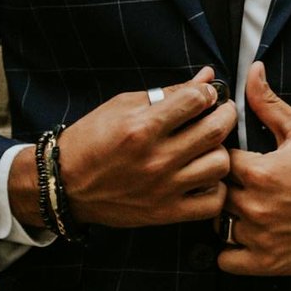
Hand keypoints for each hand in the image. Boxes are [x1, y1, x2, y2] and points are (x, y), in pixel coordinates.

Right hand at [12, 66, 236, 228]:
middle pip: (216, 130)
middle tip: (219, 114)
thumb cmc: (93, 140)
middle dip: (225, 115)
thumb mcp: (123, 105)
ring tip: (208, 148)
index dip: (207, 93)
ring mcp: (163, 188)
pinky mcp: (166, 212)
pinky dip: (215, 189)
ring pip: (220, 165)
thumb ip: (168, 92)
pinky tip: (203, 178)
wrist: (66, 184)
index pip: (197, 99)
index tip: (205, 96)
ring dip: (220, 152)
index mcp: (142, 126)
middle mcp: (155, 158)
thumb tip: (207, 77)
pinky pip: (213, 203)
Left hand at [218, 61, 290, 275]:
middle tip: (236, 184)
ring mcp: (260, 237)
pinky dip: (229, 252)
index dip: (223, 157)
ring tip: (241, 208)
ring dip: (224, 217)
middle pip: (214, 192)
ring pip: (217, 226)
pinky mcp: (267, 263)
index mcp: (260, 172)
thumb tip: (252, 71)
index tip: (234, 158)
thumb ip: (270, 103)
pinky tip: (242, 238)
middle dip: (222, 186)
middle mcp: (256, 206)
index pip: (218, 160)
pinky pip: (225, 261)